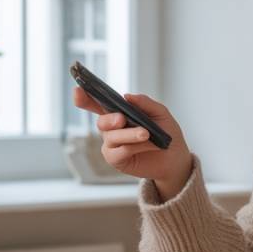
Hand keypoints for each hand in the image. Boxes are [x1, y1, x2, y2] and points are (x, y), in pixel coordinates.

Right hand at [73, 87, 193, 200]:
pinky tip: (149, 144)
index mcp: (118, 113)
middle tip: (122, 119)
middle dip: (110, 119)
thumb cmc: (166, 132)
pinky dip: (135, 146)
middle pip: (101, 121)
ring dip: (129, 134)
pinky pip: (120, 151)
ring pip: (111, 138)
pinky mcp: (116, 160)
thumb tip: (127, 96)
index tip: (77, 91)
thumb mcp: (161, 113)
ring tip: (146, 134)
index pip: (97, 104)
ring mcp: (112, 145)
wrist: (175, 157)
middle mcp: (111, 128)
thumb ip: (145, 103)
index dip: (85, 98)